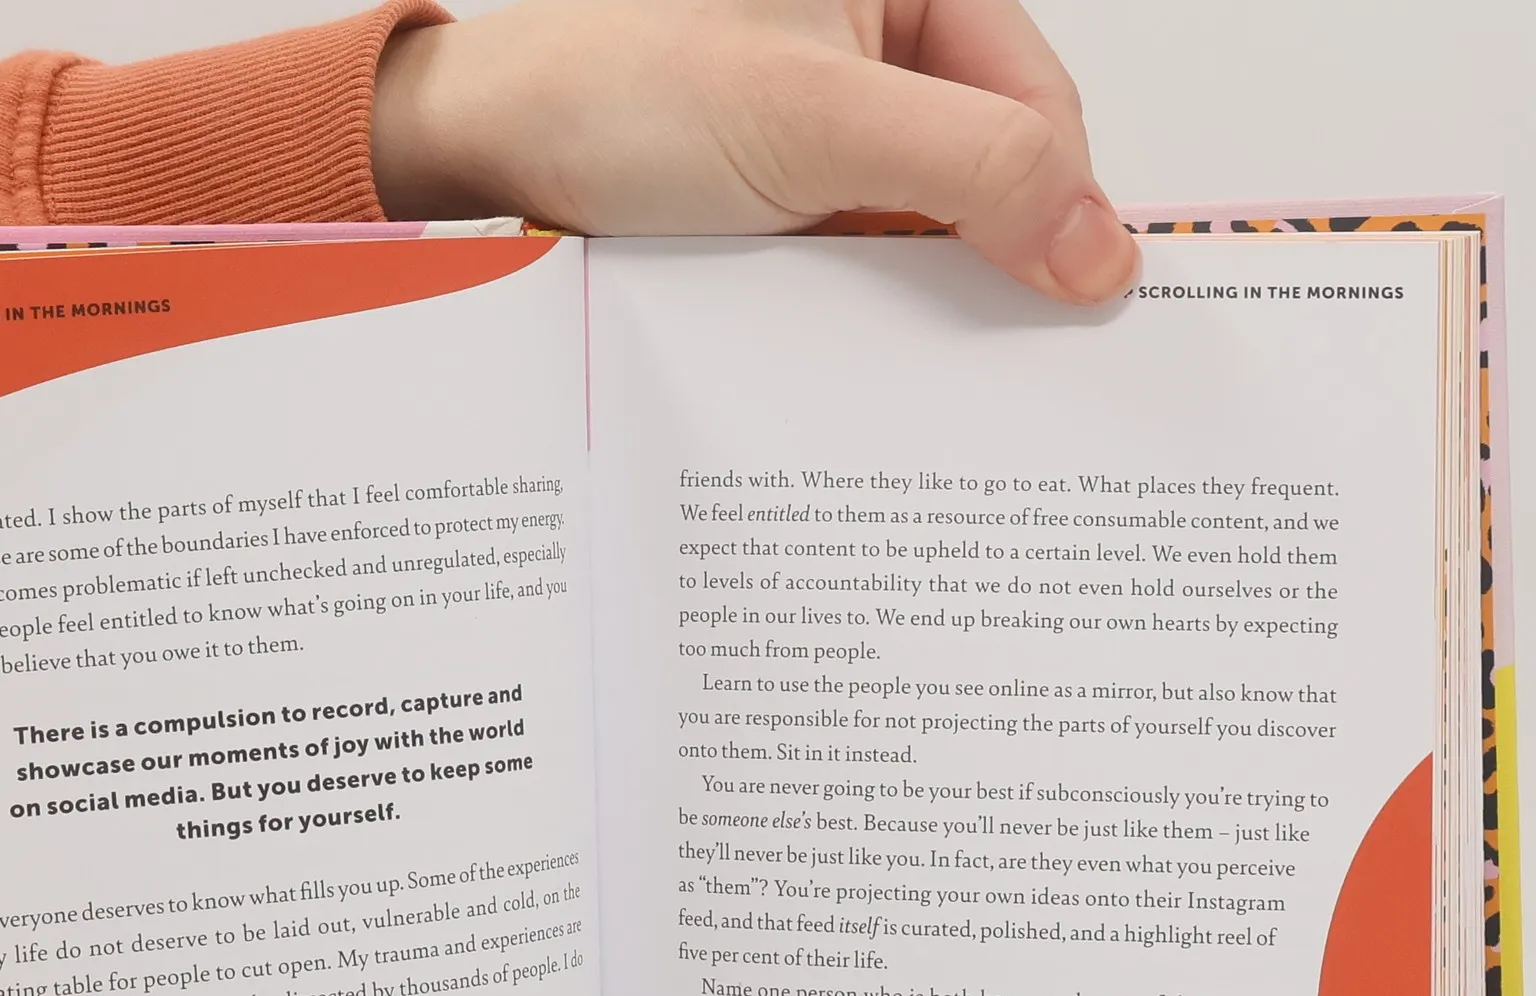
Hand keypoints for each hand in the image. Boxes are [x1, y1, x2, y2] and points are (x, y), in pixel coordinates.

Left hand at [373, 0, 1136, 302]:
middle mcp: (877, 45)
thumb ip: (971, 167)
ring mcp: (832, 126)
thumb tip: (1098, 245)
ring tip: (925, 356)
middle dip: (996, 255)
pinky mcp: (791, 195)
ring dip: (927, 292)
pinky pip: (865, 256)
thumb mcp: (814, 122)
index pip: (1037, 99)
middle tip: (1010, 351)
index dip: (1066, 202)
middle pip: (992, 166)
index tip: (1083, 301)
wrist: (489, 151)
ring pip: (929, 222)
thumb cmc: (617, 94)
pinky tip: (861, 348)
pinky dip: (869, 306)